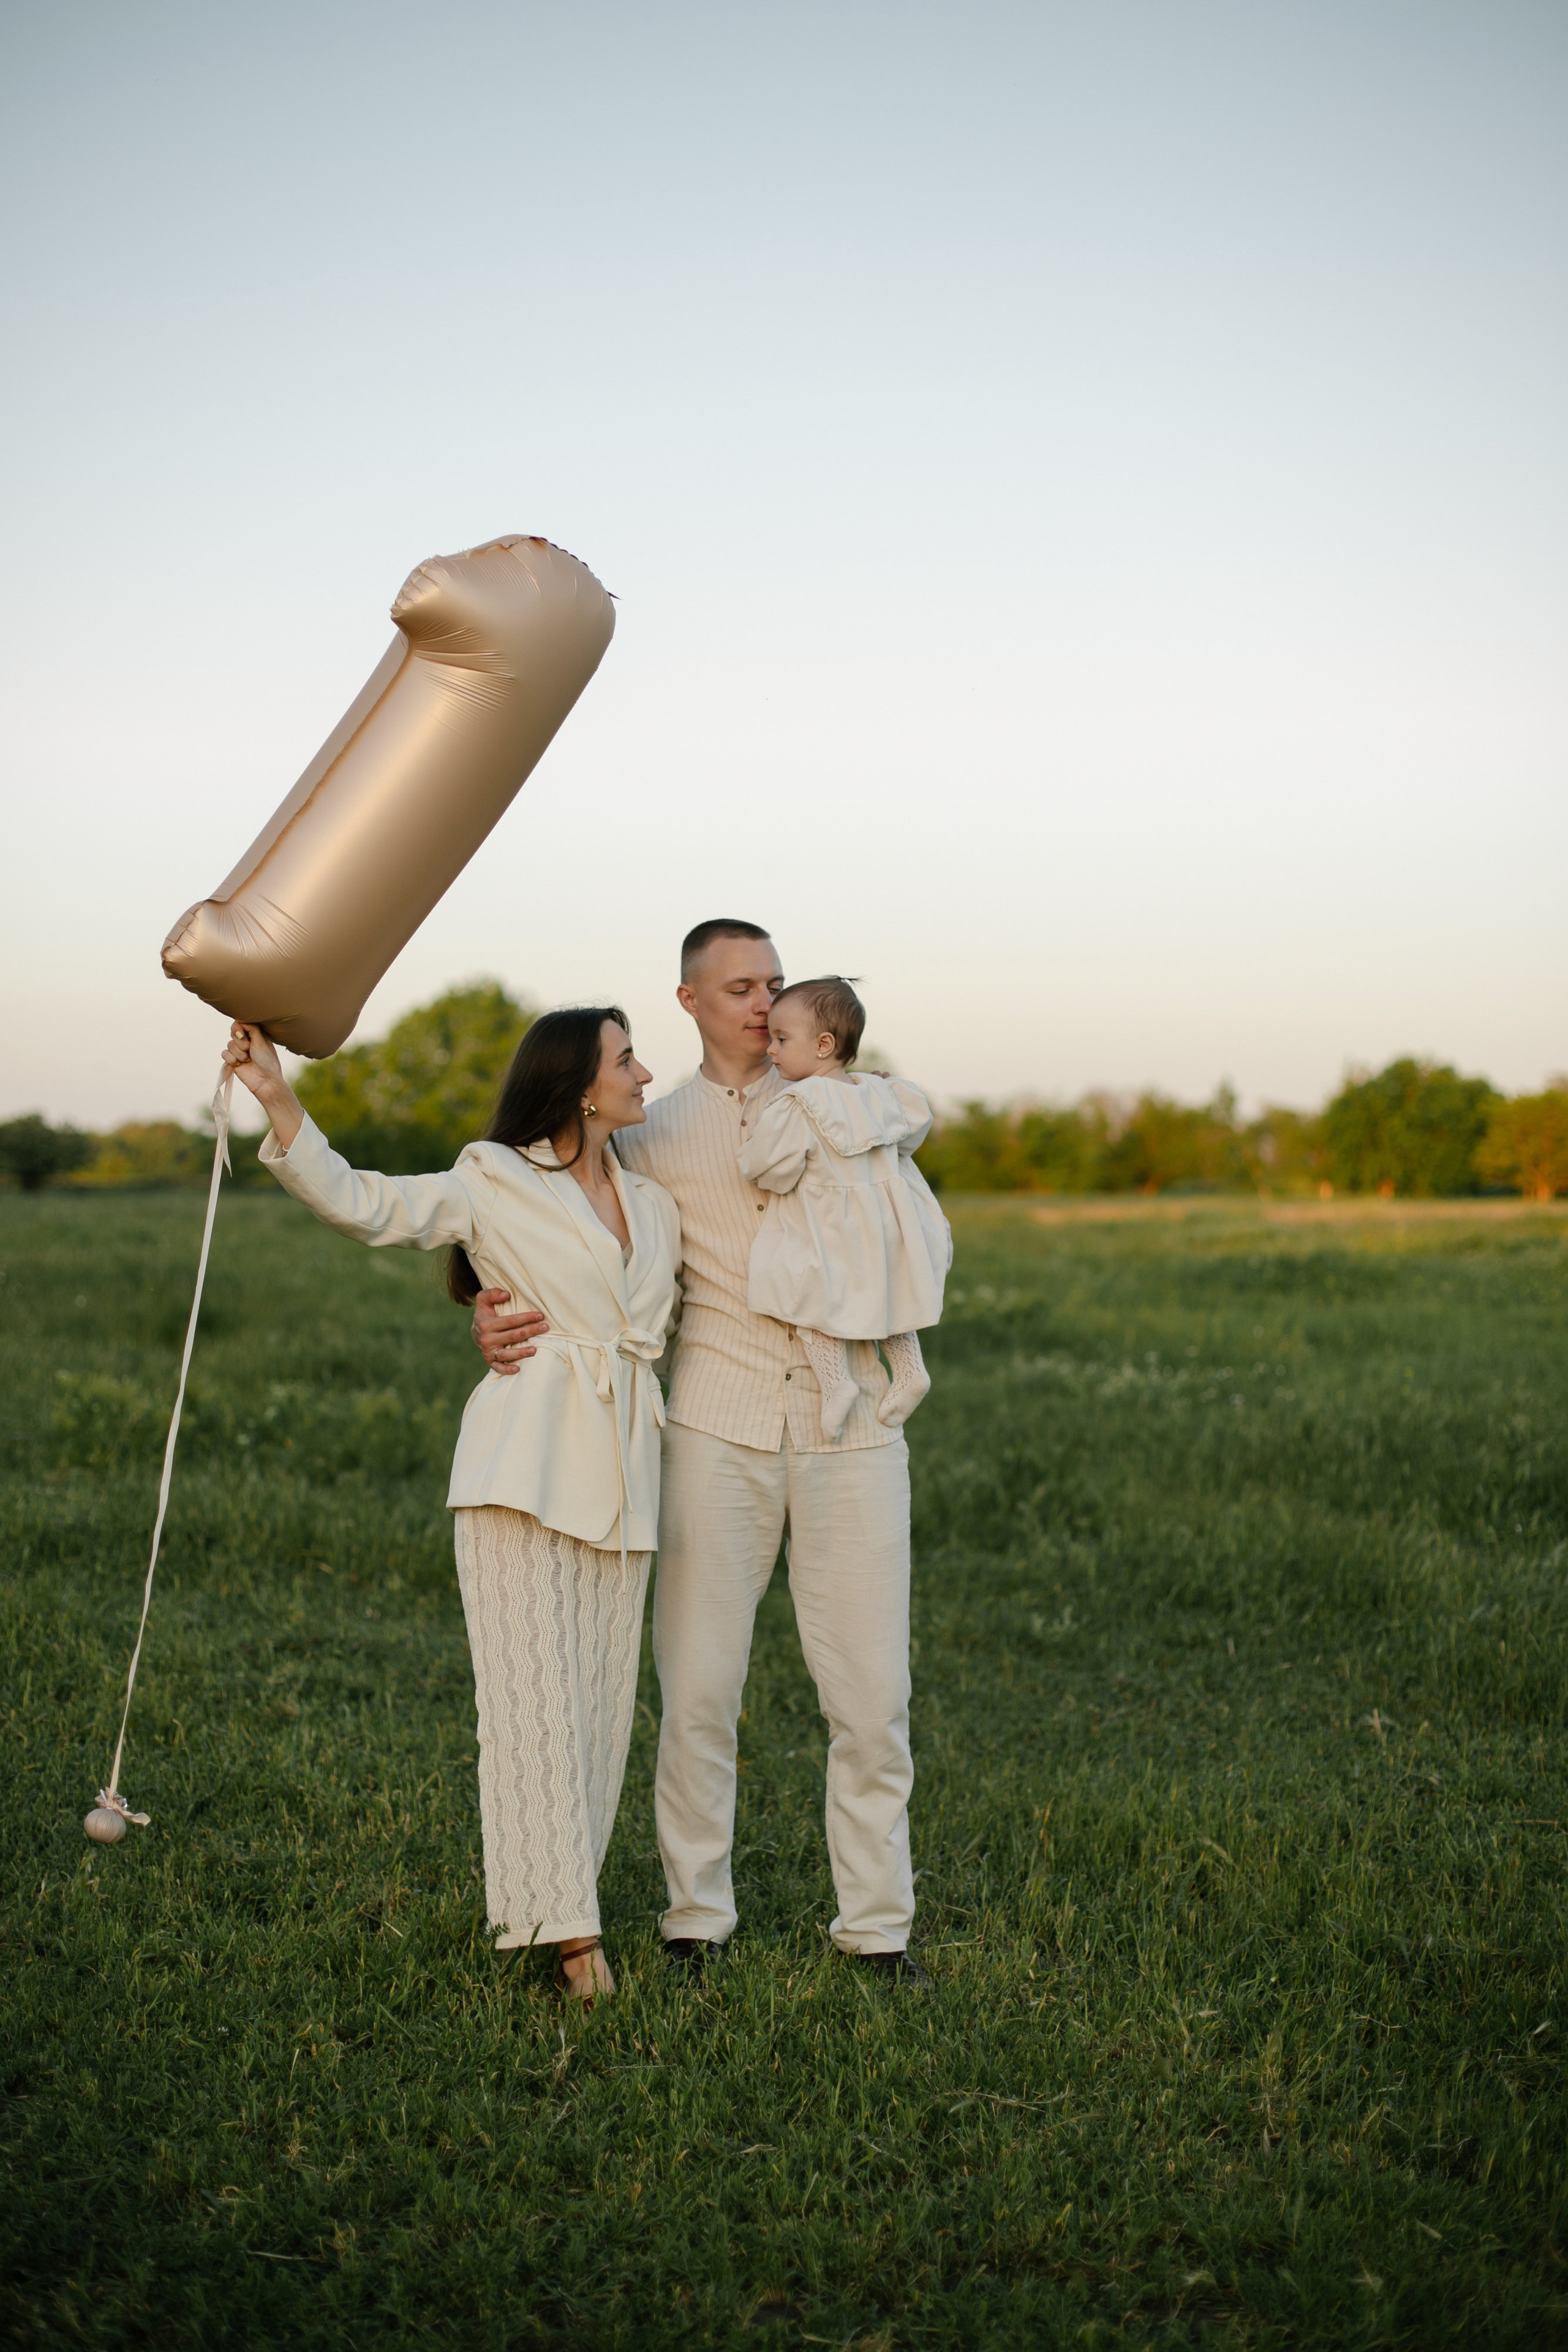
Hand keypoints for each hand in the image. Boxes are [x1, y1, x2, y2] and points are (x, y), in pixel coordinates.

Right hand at [221, 1021, 302, 1148]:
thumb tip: (242, 1019)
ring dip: (239, 1054)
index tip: (245, 1035)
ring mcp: (239, 1050)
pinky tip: (240, 1065)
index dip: (240, 1028)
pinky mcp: (233, 1060)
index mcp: (255, 1034)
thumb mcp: (262, 1041)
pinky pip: (224, 1054)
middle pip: (233, 1032)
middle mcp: (247, 1040)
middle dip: (241, 1043)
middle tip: (250, 1050)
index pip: (240, 1022)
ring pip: (229, 1044)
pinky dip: (232, 1060)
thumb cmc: (267, 1061)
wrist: (265, 1081)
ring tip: (248, 1060)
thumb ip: (252, 1028)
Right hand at [472, 1287, 548, 1373]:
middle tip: (545, 1328)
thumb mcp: (483, 1299)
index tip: (540, 1315)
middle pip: (512, 1336)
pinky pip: (497, 1367)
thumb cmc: (485, 1313)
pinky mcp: (489, 1361)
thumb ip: (492, 1293)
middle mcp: (487, 1339)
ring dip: (521, 1353)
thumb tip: (507, 1295)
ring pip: (506, 1354)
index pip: (510, 1321)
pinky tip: (518, 1369)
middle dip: (530, 1331)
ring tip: (535, 1350)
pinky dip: (506, 1370)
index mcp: (486, 1324)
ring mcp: (488, 1351)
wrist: (475, 1331)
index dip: (526, 1318)